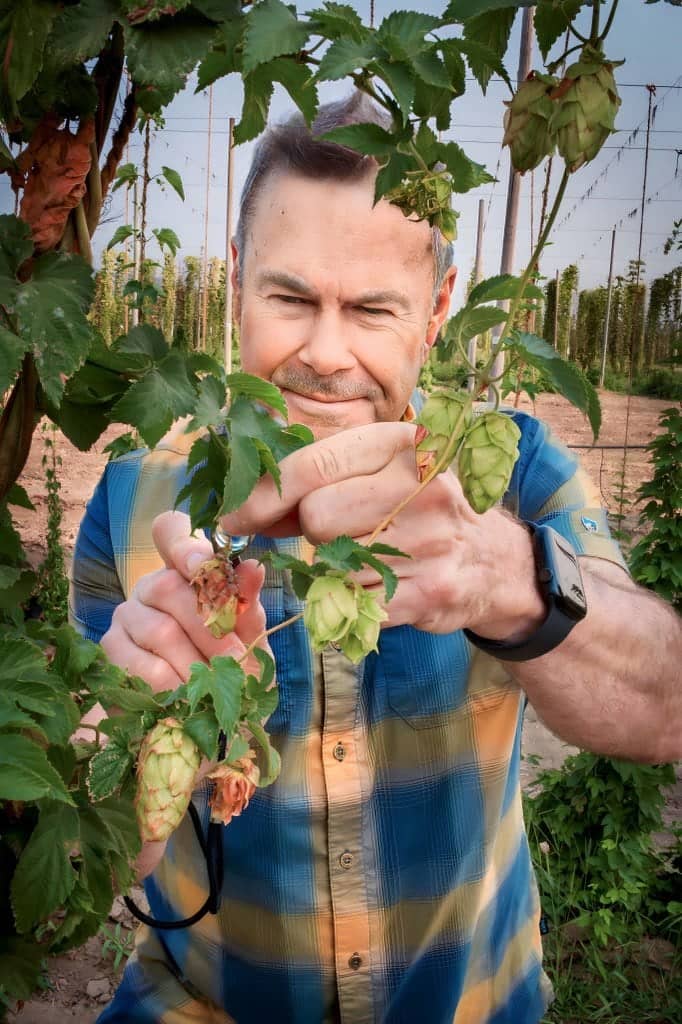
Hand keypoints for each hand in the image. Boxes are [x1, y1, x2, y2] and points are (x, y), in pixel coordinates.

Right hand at [101, 510, 267, 688]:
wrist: (208, 719)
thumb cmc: (233, 668)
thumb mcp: (249, 637)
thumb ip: (247, 605)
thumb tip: (253, 567)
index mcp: (184, 571)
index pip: (170, 532)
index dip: (185, 545)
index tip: (205, 566)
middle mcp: (150, 586)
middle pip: (170, 589)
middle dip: (210, 627)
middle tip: (237, 657)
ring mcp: (125, 617)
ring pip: (160, 631)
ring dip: (196, 662)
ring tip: (217, 685)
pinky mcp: (110, 653)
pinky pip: (142, 667)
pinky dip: (173, 685)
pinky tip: (188, 698)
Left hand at [220, 422, 544, 637]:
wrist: (494, 559)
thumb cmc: (421, 506)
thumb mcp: (382, 470)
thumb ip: (319, 477)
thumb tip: (244, 505)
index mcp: (403, 443)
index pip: (315, 463)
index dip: (264, 492)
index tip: (233, 516)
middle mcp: (422, 486)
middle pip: (318, 517)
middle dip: (312, 531)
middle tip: (336, 532)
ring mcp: (430, 541)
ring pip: (333, 564)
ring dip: (332, 567)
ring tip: (367, 557)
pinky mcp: (430, 591)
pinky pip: (355, 602)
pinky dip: (352, 601)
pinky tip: (379, 586)